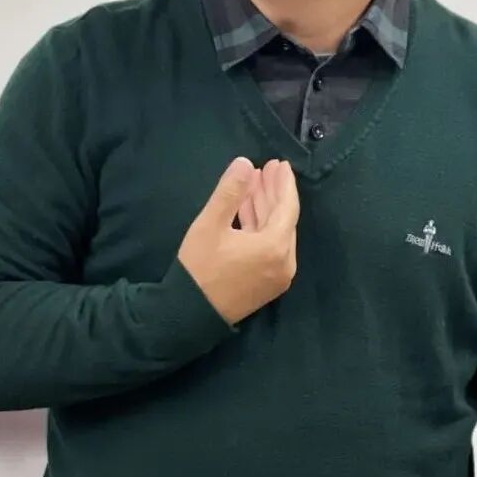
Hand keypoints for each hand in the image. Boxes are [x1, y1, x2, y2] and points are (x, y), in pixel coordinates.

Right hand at [177, 156, 299, 325]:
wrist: (189, 313)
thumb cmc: (199, 267)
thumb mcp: (210, 224)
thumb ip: (230, 191)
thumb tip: (245, 163)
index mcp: (275, 247)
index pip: (287, 207)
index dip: (284, 183)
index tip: (280, 164)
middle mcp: (284, 262)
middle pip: (284, 219)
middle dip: (274, 193)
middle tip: (267, 169)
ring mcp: (278, 276)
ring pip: (276, 234)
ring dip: (265, 209)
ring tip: (253, 185)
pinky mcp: (269, 284)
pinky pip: (271, 248)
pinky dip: (261, 229)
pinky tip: (247, 212)